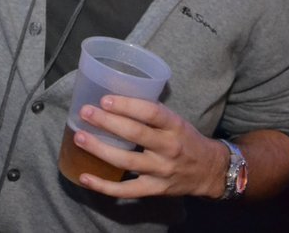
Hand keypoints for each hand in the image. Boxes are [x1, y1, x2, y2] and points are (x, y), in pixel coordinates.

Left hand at [69, 96, 226, 199]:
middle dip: (107, 122)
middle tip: (85, 112)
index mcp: (175, 126)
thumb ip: (151, 113)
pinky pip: (126, 190)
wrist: (210, 171)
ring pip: (126, 161)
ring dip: (100, 149)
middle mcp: (169, 148)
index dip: (127, 105)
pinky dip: (104, 186)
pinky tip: (85, 177)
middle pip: (135, 134)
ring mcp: (161, 171)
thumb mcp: (175, 121)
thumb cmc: (185, 139)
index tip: (105, 99)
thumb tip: (114, 97)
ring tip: (79, 137)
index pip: (151, 112)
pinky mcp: (155, 189)